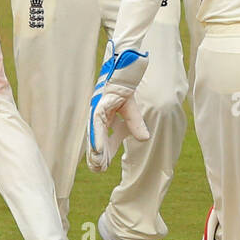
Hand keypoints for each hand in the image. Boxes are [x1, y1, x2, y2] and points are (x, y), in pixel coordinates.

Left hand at [86, 43, 150, 171]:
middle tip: (98, 170)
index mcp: (105, 117)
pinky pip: (97, 124)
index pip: (105, 138)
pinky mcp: (98, 106)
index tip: (104, 167)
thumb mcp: (131, 110)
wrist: (123, 69)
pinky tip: (97, 150)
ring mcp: (97, 111)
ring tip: (97, 165)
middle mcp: (99, 116)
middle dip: (98, 155)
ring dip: (96, 150)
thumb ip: (135, 125)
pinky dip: (97, 137)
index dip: (106, 152)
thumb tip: (144, 139)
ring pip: (95, 135)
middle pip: (98, 139)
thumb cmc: (124, 87)